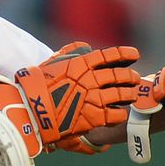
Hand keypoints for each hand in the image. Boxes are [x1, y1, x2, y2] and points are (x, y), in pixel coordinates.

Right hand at [0, 43, 139, 154]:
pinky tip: (118, 114)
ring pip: (122, 95)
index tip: (134, 55)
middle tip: (133, 79)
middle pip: (120, 75)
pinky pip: (116, 115)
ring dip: (129, 95)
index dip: (125, 54)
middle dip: (130, 77)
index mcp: (81, 64)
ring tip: (130, 96)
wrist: (30, 110)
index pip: (110, 55)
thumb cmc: (37, 86)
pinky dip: (120, 114)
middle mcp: (91, 80)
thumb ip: (70, 52)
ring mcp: (93, 99)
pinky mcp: (94, 118)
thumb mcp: (52, 63)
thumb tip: (85, 47)